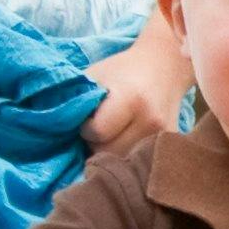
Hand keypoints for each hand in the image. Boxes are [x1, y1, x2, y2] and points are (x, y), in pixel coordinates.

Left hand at [85, 24, 188, 151]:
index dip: (86, 129)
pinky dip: (128, 154)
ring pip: (124, 161)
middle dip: (97, 145)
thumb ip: (78, 102)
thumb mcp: (96, 76)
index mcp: (131, 99)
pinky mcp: (170, 144)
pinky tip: (128, 139)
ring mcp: (163, 135)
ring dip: (112, 153)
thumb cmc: (122, 70)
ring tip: (113, 136)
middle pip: (110, 152)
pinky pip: (140, 162)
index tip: (89, 120)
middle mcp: (151, 120)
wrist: (165, 66)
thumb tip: (57, 131)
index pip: (98, 133)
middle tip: (99, 131)